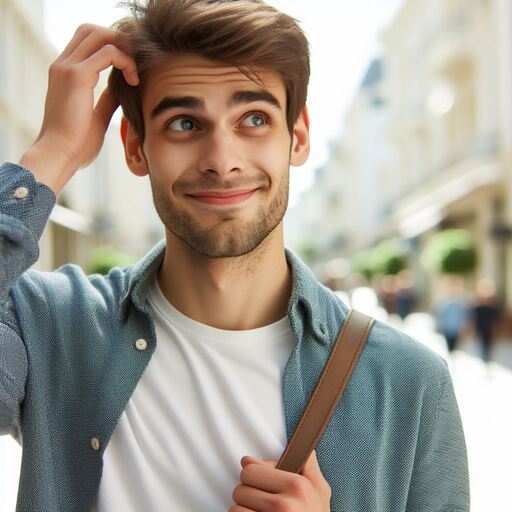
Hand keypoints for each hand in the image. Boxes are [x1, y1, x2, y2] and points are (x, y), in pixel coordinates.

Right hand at [20, 24, 138, 193]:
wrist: (61, 154)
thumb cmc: (77, 143)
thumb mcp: (95, 117)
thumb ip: (106, 100)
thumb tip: (119, 92)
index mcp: (64, 73)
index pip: (87, 41)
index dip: (113, 48)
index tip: (130, 71)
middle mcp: (63, 64)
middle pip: (93, 30)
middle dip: (119, 42)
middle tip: (136, 66)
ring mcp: (68, 67)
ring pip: (100, 35)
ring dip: (124, 49)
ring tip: (135, 74)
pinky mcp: (77, 75)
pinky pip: (109, 53)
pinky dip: (126, 62)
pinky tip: (134, 81)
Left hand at [229, 450, 330, 511]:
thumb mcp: (320, 493)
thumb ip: (308, 467)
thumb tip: (298, 446)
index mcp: (298, 485)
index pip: (250, 470)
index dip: (255, 478)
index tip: (264, 487)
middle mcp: (284, 505)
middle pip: (240, 490)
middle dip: (248, 498)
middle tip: (264, 507)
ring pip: (234, 511)